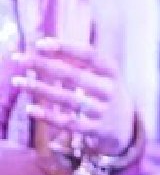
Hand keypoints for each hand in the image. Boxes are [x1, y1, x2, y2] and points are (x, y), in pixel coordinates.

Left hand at [12, 38, 134, 153]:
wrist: (127, 127)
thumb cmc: (105, 92)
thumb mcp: (102, 75)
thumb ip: (78, 62)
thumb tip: (44, 46)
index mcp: (112, 72)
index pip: (89, 55)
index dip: (65, 48)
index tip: (40, 44)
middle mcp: (110, 90)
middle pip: (74, 76)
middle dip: (44, 66)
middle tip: (19, 59)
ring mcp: (103, 111)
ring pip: (68, 99)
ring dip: (41, 90)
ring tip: (18, 81)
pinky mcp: (95, 130)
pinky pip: (69, 123)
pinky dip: (49, 117)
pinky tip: (30, 109)